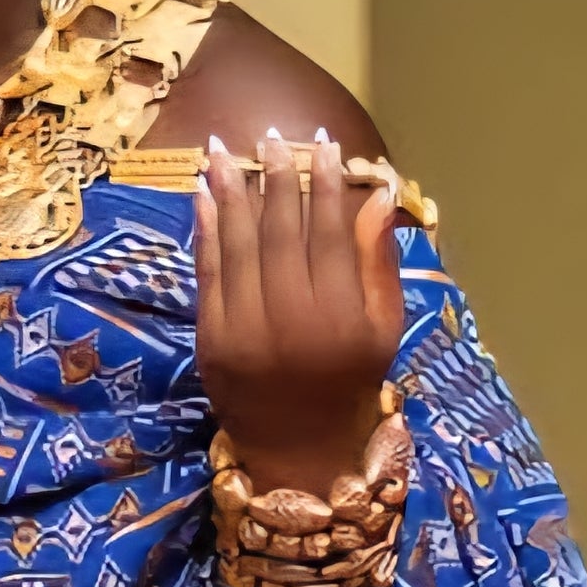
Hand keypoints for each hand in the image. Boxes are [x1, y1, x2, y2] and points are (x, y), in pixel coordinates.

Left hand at [194, 129, 404, 496]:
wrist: (298, 450)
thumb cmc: (350, 382)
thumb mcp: (382, 328)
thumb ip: (378, 261)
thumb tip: (379, 193)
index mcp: (341, 319)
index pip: (332, 234)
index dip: (327, 185)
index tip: (324, 146)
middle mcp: (292, 322)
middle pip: (282, 233)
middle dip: (276, 178)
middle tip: (273, 136)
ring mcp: (245, 332)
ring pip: (239, 246)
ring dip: (230, 191)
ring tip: (224, 149)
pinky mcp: (211, 341)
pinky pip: (208, 274)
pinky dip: (205, 230)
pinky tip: (205, 194)